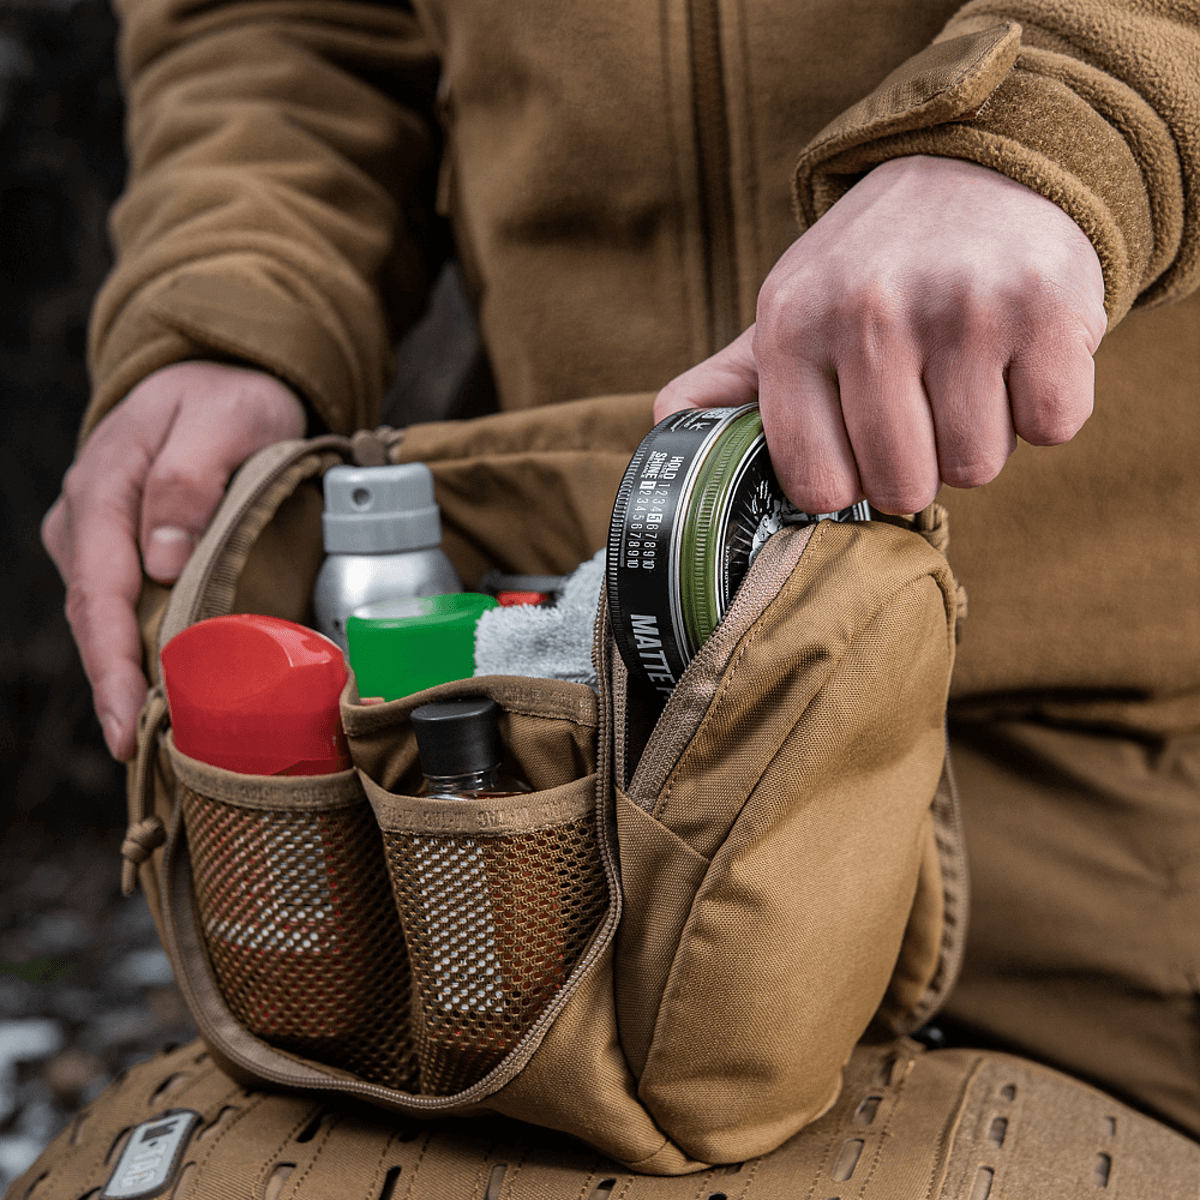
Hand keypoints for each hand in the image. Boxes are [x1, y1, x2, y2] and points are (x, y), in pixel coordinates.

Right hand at [43, 362, 305, 759]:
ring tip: (154, 732)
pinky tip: (161, 682)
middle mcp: (86, 517)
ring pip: (103, 614)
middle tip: (139, 750)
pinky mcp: (116, 545)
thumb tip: (162, 561)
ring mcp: (95, 533)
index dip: (110, 662)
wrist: (216, 377)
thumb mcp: (224, 419)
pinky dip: (137, 644)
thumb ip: (190, 481)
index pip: (99, 591)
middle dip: (112, 686)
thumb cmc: (226, 398)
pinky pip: (121, 602)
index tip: (126, 722)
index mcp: (103, 487)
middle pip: (92, 615)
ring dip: (123, 671)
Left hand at [654, 155, 1106, 513]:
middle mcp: (870, 314)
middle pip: (904, 487)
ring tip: (968, 374)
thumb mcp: (792, 308)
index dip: (847, 486)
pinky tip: (1019, 356)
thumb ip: (731, 380)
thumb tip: (665, 428)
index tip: (858, 450)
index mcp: (793, 326)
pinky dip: (1044, 407)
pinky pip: (1053, 425)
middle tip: (922, 405)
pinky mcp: (1050, 306)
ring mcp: (963, 308)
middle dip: (918, 466)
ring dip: (979, 437)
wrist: (981, 164)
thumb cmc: (874, 266)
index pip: (819, 486)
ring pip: (978, 467)